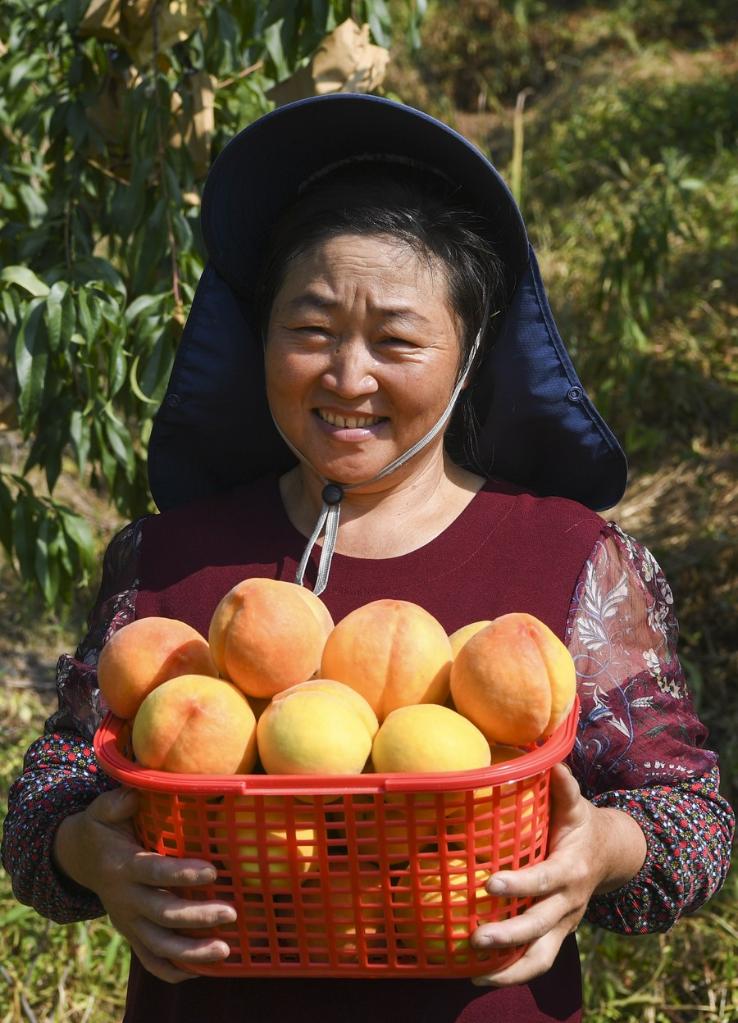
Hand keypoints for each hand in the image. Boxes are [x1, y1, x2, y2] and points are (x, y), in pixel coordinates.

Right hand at [53, 787, 235, 982]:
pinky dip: (173, 970)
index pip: (153, 872)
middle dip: (197, 916)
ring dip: (191, 952)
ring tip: (225, 951)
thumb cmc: (102, 829)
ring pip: (158, 946)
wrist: (77, 859)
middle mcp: (125, 899)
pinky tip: (201, 971)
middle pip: (162, 914)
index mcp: (123, 866)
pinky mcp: (131, 934)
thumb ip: (118, 801)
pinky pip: (150, 961)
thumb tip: (135, 793)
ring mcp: (128, 921)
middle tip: (230, 912)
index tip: (212, 870)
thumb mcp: (103, 810)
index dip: (181, 873)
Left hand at [469, 763, 645, 986]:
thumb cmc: (581, 824)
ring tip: (474, 973)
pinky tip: (478, 977)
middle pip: (540, 926)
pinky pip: (536, 962)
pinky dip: (510, 974)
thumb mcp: (576, 804)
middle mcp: (570, 902)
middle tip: (474, 937)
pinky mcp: (557, 936)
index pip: (545, 880)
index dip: (520, 885)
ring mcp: (564, 924)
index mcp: (571, 868)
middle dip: (508, 936)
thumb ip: (564, 785)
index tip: (490, 883)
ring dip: (509, 969)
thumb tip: (551, 760)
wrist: (611, 856)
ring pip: (541, 956)